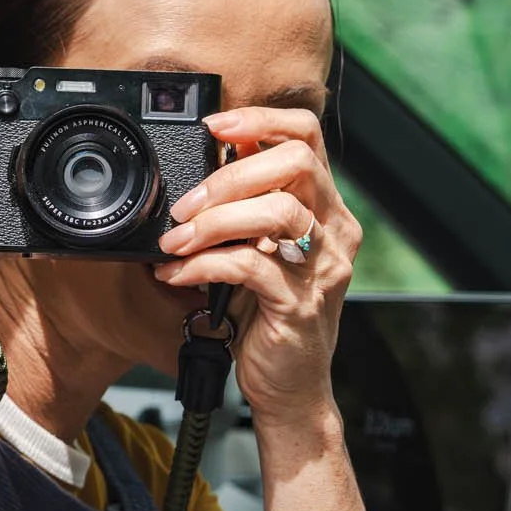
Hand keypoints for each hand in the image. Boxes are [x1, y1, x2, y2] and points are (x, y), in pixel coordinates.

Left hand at [152, 107, 358, 423]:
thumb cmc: (268, 317)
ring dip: (213, 221)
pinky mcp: (299, 304)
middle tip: (184, 204)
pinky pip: (249, 267)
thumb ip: (244, 209)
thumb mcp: (258, 251)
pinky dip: (203, 265)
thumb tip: (202, 161)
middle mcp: (336, 232)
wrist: (290, 390)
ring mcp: (323, 268)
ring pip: (276, 211)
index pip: (307, 136)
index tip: (213, 126)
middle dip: (229, 174)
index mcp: (327, 209)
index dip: (260, 120)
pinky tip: (177, 274)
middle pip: (297, 162)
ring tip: (174, 241)